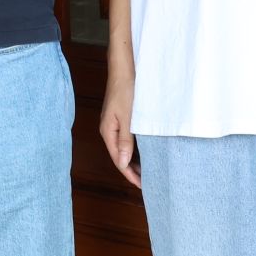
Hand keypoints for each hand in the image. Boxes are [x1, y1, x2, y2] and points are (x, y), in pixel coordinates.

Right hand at [99, 65, 139, 186]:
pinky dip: (135, 149)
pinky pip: (126, 140)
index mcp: (108, 131)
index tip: (143, 185)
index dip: (130, 174)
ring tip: (147, 171)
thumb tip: (123, 163)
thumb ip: (125, 141)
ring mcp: (114, 124)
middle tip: (148, 182)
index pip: (118, 160)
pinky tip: (144, 152)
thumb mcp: (128, 118)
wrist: (124, 69)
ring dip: (133, 160)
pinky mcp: (120, 119)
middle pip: (119, 156)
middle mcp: (109, 130)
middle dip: (132, 170)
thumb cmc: (126, 91)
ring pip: (123, 149)